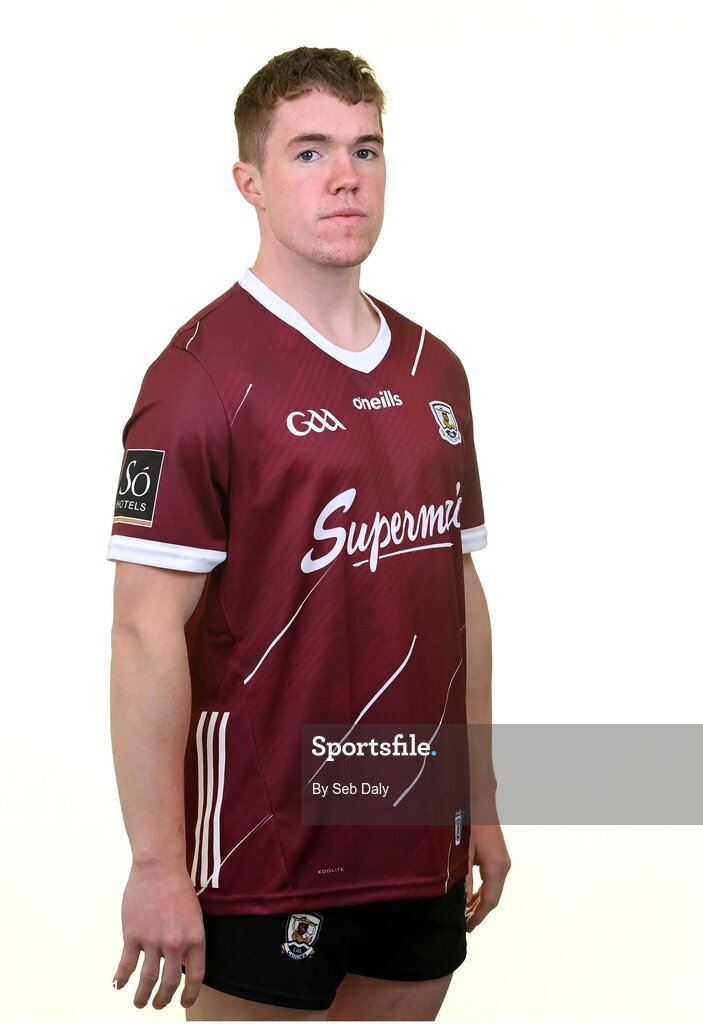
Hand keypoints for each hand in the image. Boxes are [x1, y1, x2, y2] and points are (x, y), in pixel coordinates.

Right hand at [112, 860, 205, 1009]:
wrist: (159, 866)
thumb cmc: (178, 888)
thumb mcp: (194, 915)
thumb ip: (189, 940)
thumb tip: (183, 965)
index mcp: (195, 938)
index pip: (195, 977)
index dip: (190, 994)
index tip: (185, 1003)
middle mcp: (176, 943)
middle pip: (169, 983)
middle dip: (163, 1000)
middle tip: (159, 1006)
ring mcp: (153, 940)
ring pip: (148, 980)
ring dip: (143, 996)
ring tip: (140, 1003)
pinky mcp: (133, 935)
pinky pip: (126, 965)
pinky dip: (121, 979)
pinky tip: (118, 985)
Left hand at [464, 822, 510, 932]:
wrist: (478, 797)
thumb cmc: (469, 820)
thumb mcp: (463, 852)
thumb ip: (463, 878)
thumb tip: (462, 902)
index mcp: (497, 867)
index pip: (489, 901)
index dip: (478, 916)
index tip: (467, 928)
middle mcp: (503, 865)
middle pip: (493, 896)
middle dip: (478, 911)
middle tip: (463, 923)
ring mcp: (502, 859)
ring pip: (492, 887)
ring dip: (480, 900)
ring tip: (464, 911)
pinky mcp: (497, 853)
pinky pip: (491, 877)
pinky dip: (482, 888)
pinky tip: (470, 891)